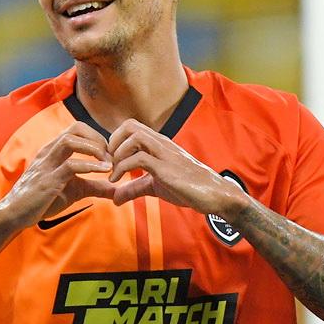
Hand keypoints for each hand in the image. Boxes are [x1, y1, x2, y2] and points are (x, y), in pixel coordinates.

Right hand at [0, 122, 115, 229]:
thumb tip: (117, 189)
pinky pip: (70, 165)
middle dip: (98, 138)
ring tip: (108, 162)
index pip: (77, 128)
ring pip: (71, 141)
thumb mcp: (74, 190)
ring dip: (94, 148)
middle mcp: (49, 151)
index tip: (110, 154)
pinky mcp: (47, 180)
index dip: (97, 137)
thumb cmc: (42, 200)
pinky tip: (103, 172)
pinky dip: (90, 166)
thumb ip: (95, 187)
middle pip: (76, 128)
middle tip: (111, 156)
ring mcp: (47, 164)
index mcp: (53, 150)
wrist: (14, 215)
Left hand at [108, 119, 244, 220]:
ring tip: (113, 173)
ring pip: (134, 137)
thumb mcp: (154, 186)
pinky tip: (117, 182)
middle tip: (109, 163)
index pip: (131, 126)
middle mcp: (160, 143)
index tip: (109, 160)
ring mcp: (164, 153)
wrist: (214, 195)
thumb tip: (114, 198)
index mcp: (158, 143)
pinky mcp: (166, 167)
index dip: (115, 140)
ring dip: (117, 154)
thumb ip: (133, 188)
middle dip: (112, 142)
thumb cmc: (187, 187)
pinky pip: (139, 158)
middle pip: (130, 125)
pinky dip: (122, 168)